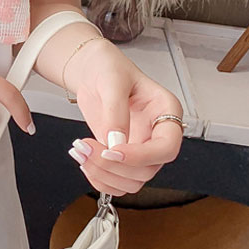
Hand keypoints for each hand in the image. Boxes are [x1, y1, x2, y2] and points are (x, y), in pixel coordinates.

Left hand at [64, 41, 183, 195]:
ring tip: (81, 152)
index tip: (113, 151)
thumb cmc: (108, 67)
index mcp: (166, 111)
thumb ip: (115, 111)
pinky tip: (84, 160)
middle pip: (148, 169)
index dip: (141, 156)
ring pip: (133, 181)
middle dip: (114, 165)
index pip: (167, 147)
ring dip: (103, 174)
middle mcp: (157, 134)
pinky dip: (99, 178)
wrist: (92, 72)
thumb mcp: (112, 80)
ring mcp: (140, 148)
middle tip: (86, 147)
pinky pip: (117, 181)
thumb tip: (115, 142)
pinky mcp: (122, 156)